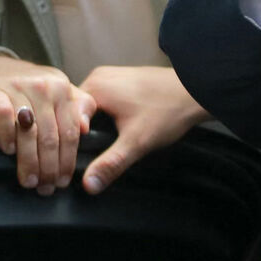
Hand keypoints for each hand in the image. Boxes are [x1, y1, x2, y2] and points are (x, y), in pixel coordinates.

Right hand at [0, 53, 95, 192]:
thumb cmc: (32, 87)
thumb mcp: (60, 92)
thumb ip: (79, 107)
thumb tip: (86, 129)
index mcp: (63, 90)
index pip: (70, 132)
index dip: (67, 161)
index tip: (63, 181)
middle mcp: (43, 87)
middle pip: (50, 137)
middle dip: (49, 167)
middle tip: (46, 187)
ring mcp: (18, 88)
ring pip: (28, 132)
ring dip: (29, 161)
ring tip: (29, 180)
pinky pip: (2, 117)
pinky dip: (6, 135)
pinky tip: (9, 151)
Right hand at [78, 65, 207, 193]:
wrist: (197, 91)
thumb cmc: (169, 111)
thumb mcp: (137, 142)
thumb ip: (111, 163)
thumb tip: (89, 184)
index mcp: (94, 87)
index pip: (63, 115)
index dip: (65, 138)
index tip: (68, 157)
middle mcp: (99, 77)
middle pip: (75, 111)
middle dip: (79, 133)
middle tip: (84, 155)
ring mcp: (112, 76)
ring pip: (91, 106)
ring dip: (93, 125)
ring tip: (98, 145)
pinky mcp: (125, 81)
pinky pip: (104, 101)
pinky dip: (105, 116)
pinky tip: (114, 130)